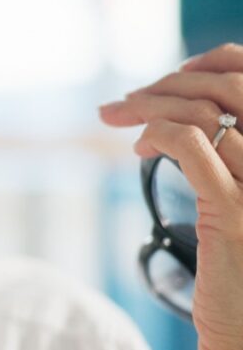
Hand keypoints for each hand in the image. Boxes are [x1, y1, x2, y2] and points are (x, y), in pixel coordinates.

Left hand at [98, 42, 242, 349]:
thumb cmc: (242, 285)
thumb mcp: (238, 213)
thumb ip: (225, 166)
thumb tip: (181, 123)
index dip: (217, 64)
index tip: (170, 76)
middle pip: (233, 88)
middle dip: (169, 83)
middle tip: (122, 102)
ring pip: (206, 112)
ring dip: (151, 105)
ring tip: (118, 119)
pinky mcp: (234, 212)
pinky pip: (191, 146)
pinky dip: (156, 134)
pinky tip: (139, 151)